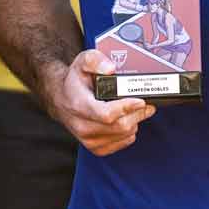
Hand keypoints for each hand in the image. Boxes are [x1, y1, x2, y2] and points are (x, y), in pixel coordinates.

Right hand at [40, 50, 155, 155]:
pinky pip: (122, 143)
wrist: (61, 99)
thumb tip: (110, 68)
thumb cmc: (75, 80)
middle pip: (120, 126)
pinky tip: (127, 120)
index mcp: (79, 105)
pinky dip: (130, 132)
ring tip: (137, 109)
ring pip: (124, 135)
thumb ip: (95, 60)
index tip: (141, 101)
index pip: (106, 114)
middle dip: (137, 114)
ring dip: (135, 122)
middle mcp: (82, 126)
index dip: (126, 108)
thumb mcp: (82, 61)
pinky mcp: (96, 148)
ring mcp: (88, 139)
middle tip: (147, 103)